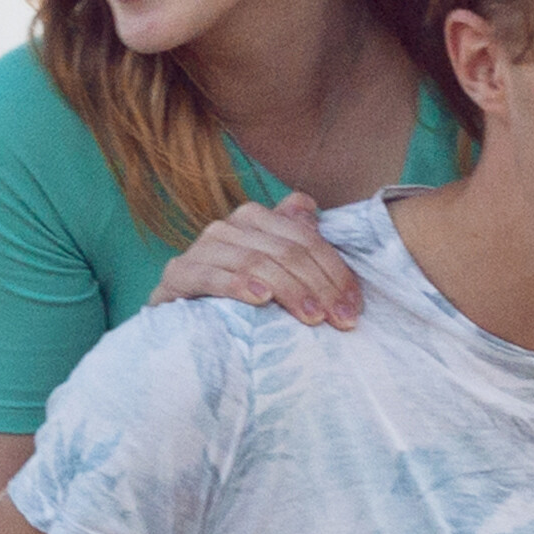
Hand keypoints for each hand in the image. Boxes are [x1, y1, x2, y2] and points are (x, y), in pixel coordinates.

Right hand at [152, 196, 361, 327]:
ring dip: (289, 289)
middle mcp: (228, 227)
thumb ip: (291, 237)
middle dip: (320, 286)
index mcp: (255, 218)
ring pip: (255, 260)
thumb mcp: (271, 269)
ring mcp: (201, 249)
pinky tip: (261, 299)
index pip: (306, 238)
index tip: (354, 306)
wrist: (180, 327)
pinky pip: (211, 275)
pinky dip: (239, 285)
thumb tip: (309, 206)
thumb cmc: (235, 298)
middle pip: (286, 250)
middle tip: (341, 319)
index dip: (335, 271)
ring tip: (312, 317)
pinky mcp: (179, 275)